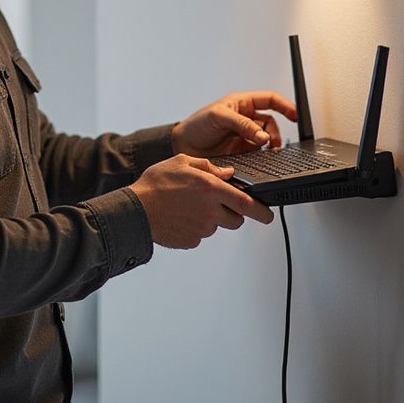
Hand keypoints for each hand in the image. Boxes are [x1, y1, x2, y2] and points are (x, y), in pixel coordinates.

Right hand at [129, 154, 274, 249]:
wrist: (134, 210)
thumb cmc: (156, 184)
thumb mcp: (182, 162)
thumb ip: (209, 166)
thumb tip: (227, 173)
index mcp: (212, 189)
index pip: (248, 204)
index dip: (263, 212)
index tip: (269, 215)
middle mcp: (210, 211)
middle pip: (236, 220)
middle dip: (232, 213)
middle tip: (215, 203)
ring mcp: (201, 229)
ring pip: (217, 226)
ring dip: (210, 218)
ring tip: (188, 206)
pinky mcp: (191, 241)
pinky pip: (200, 235)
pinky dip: (195, 227)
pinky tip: (180, 216)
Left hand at [170, 91, 296, 157]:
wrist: (183, 146)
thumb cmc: (196, 125)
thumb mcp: (218, 116)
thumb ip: (242, 125)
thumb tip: (263, 136)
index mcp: (241, 104)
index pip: (270, 100)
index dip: (285, 106)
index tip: (295, 116)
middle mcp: (245, 119)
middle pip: (271, 123)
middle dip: (274, 132)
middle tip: (269, 143)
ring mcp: (244, 136)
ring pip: (266, 140)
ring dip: (268, 145)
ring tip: (264, 151)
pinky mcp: (242, 152)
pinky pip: (258, 154)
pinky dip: (261, 156)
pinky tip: (258, 158)